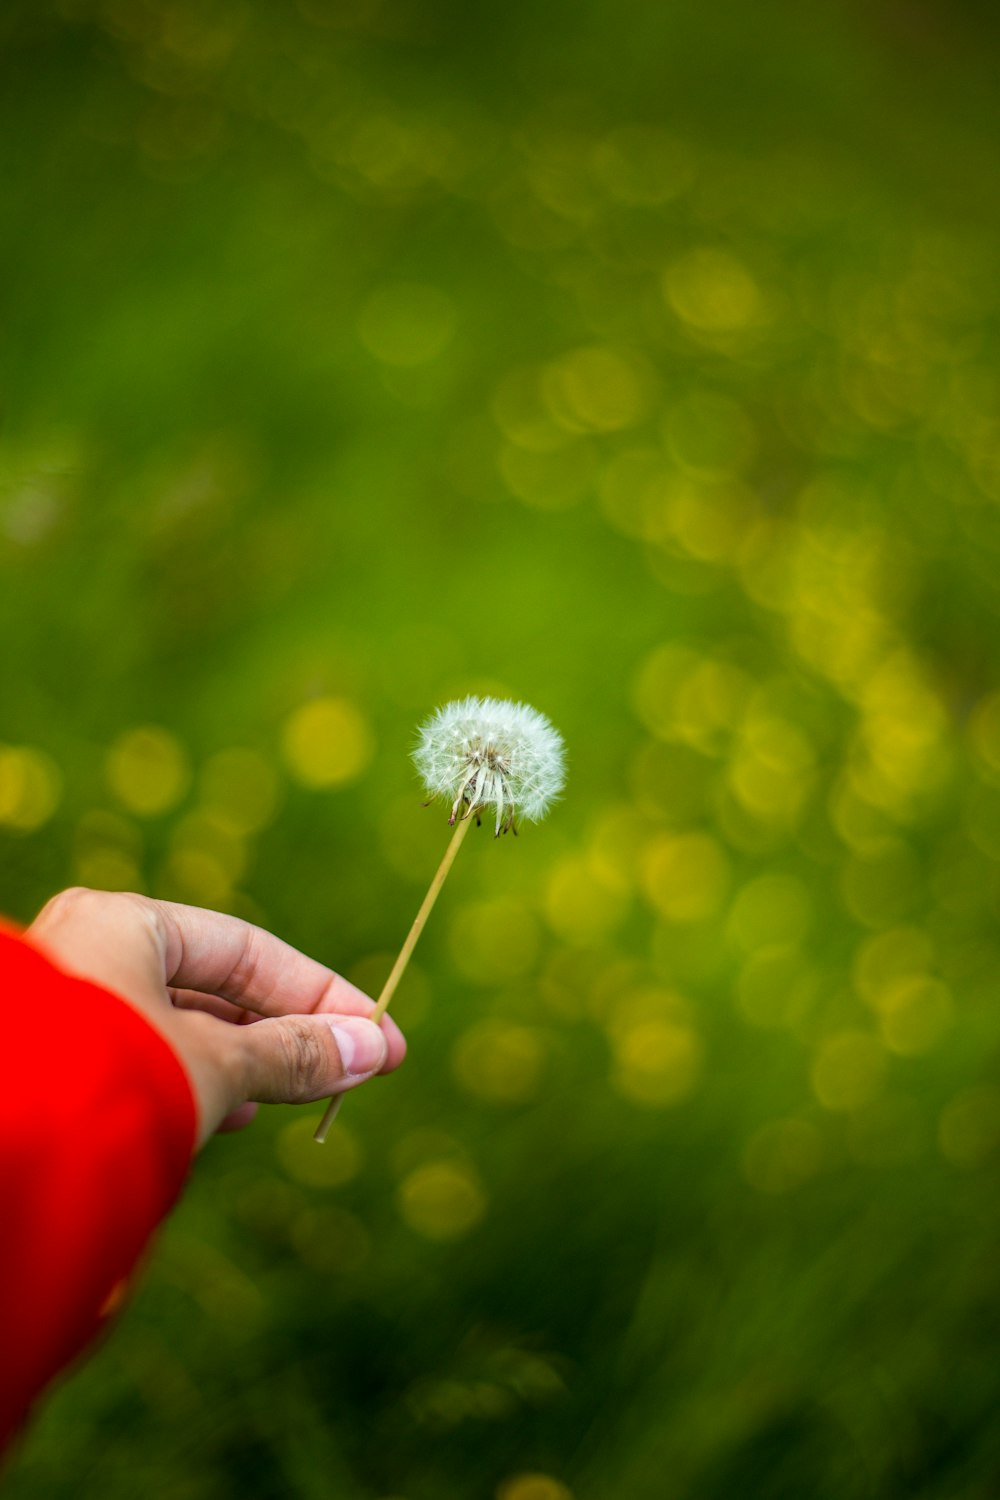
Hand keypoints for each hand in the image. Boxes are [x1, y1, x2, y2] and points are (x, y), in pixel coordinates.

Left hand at [27, 888, 405, 1147]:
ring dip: (246, 1062)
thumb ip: (293, 1054)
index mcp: (123, 924)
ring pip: (181, 1029)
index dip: (320, 993)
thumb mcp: (216, 1065)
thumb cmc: (110, 1081)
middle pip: (213, 988)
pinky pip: (148, 1061)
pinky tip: (230, 1117)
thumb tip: (373, 1051)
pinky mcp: (59, 1064)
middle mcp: (90, 953)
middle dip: (285, 1030)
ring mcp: (70, 1010)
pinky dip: (198, 1083)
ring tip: (297, 1096)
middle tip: (350, 1068)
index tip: (378, 1036)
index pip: (245, 949)